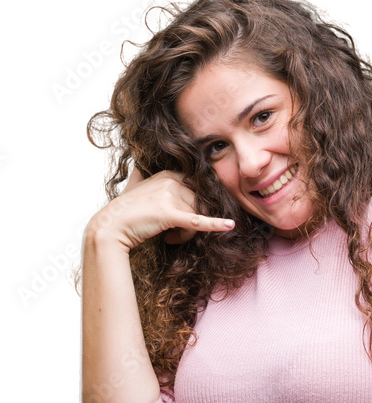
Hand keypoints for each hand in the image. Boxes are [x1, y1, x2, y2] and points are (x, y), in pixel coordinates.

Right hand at [88, 166, 234, 249]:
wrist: (111, 227)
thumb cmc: (125, 211)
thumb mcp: (135, 186)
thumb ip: (142, 175)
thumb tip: (139, 164)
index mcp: (167, 175)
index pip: (196, 190)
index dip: (197, 206)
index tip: (193, 216)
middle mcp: (170, 182)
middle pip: (198, 205)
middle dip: (191, 223)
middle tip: (174, 234)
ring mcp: (170, 196)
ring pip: (196, 217)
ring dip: (186, 234)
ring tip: (170, 238)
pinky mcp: (169, 214)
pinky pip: (198, 221)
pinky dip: (215, 225)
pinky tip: (229, 226)